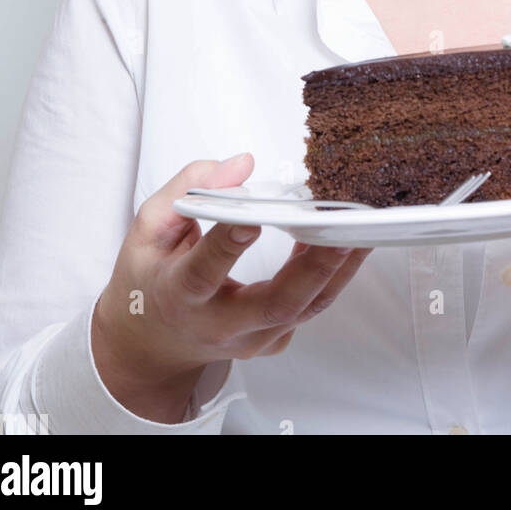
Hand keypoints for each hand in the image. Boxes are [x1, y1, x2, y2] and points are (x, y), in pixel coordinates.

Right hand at [92, 152, 370, 422]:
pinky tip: (347, 242)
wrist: (150, 344)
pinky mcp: (272, 341)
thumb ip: (188, 191)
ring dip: (338, 270)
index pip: (202, 273)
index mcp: (178, 295)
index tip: (252, 219)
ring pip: (304, 309)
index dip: (227, 246)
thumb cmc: (150, 279)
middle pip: (274, 305)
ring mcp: (251, 340)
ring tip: (363, 229)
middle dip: (313, 268)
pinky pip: (308, 308)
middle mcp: (218, 325)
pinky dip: (331, 276)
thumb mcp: (147, 229)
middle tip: (342, 231)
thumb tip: (240, 164)